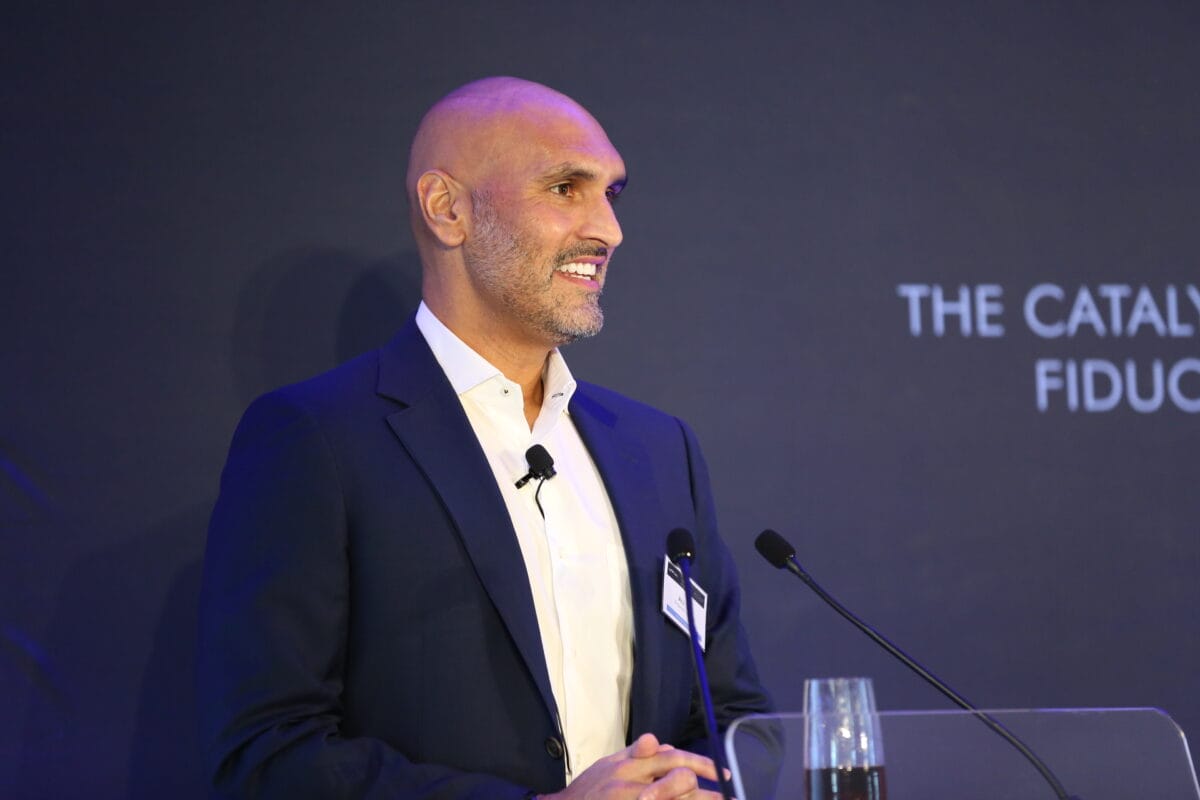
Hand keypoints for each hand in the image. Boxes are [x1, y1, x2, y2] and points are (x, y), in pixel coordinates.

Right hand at [539, 733, 726, 799]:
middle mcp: (631, 782)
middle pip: (678, 780)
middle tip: (726, 796)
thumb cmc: (589, 790)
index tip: (721, 772)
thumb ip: (637, 754)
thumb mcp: (610, 764)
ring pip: (673, 798)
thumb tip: (663, 744)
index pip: (672, 757)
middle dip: (705, 790)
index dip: (701, 764)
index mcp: (629, 763)